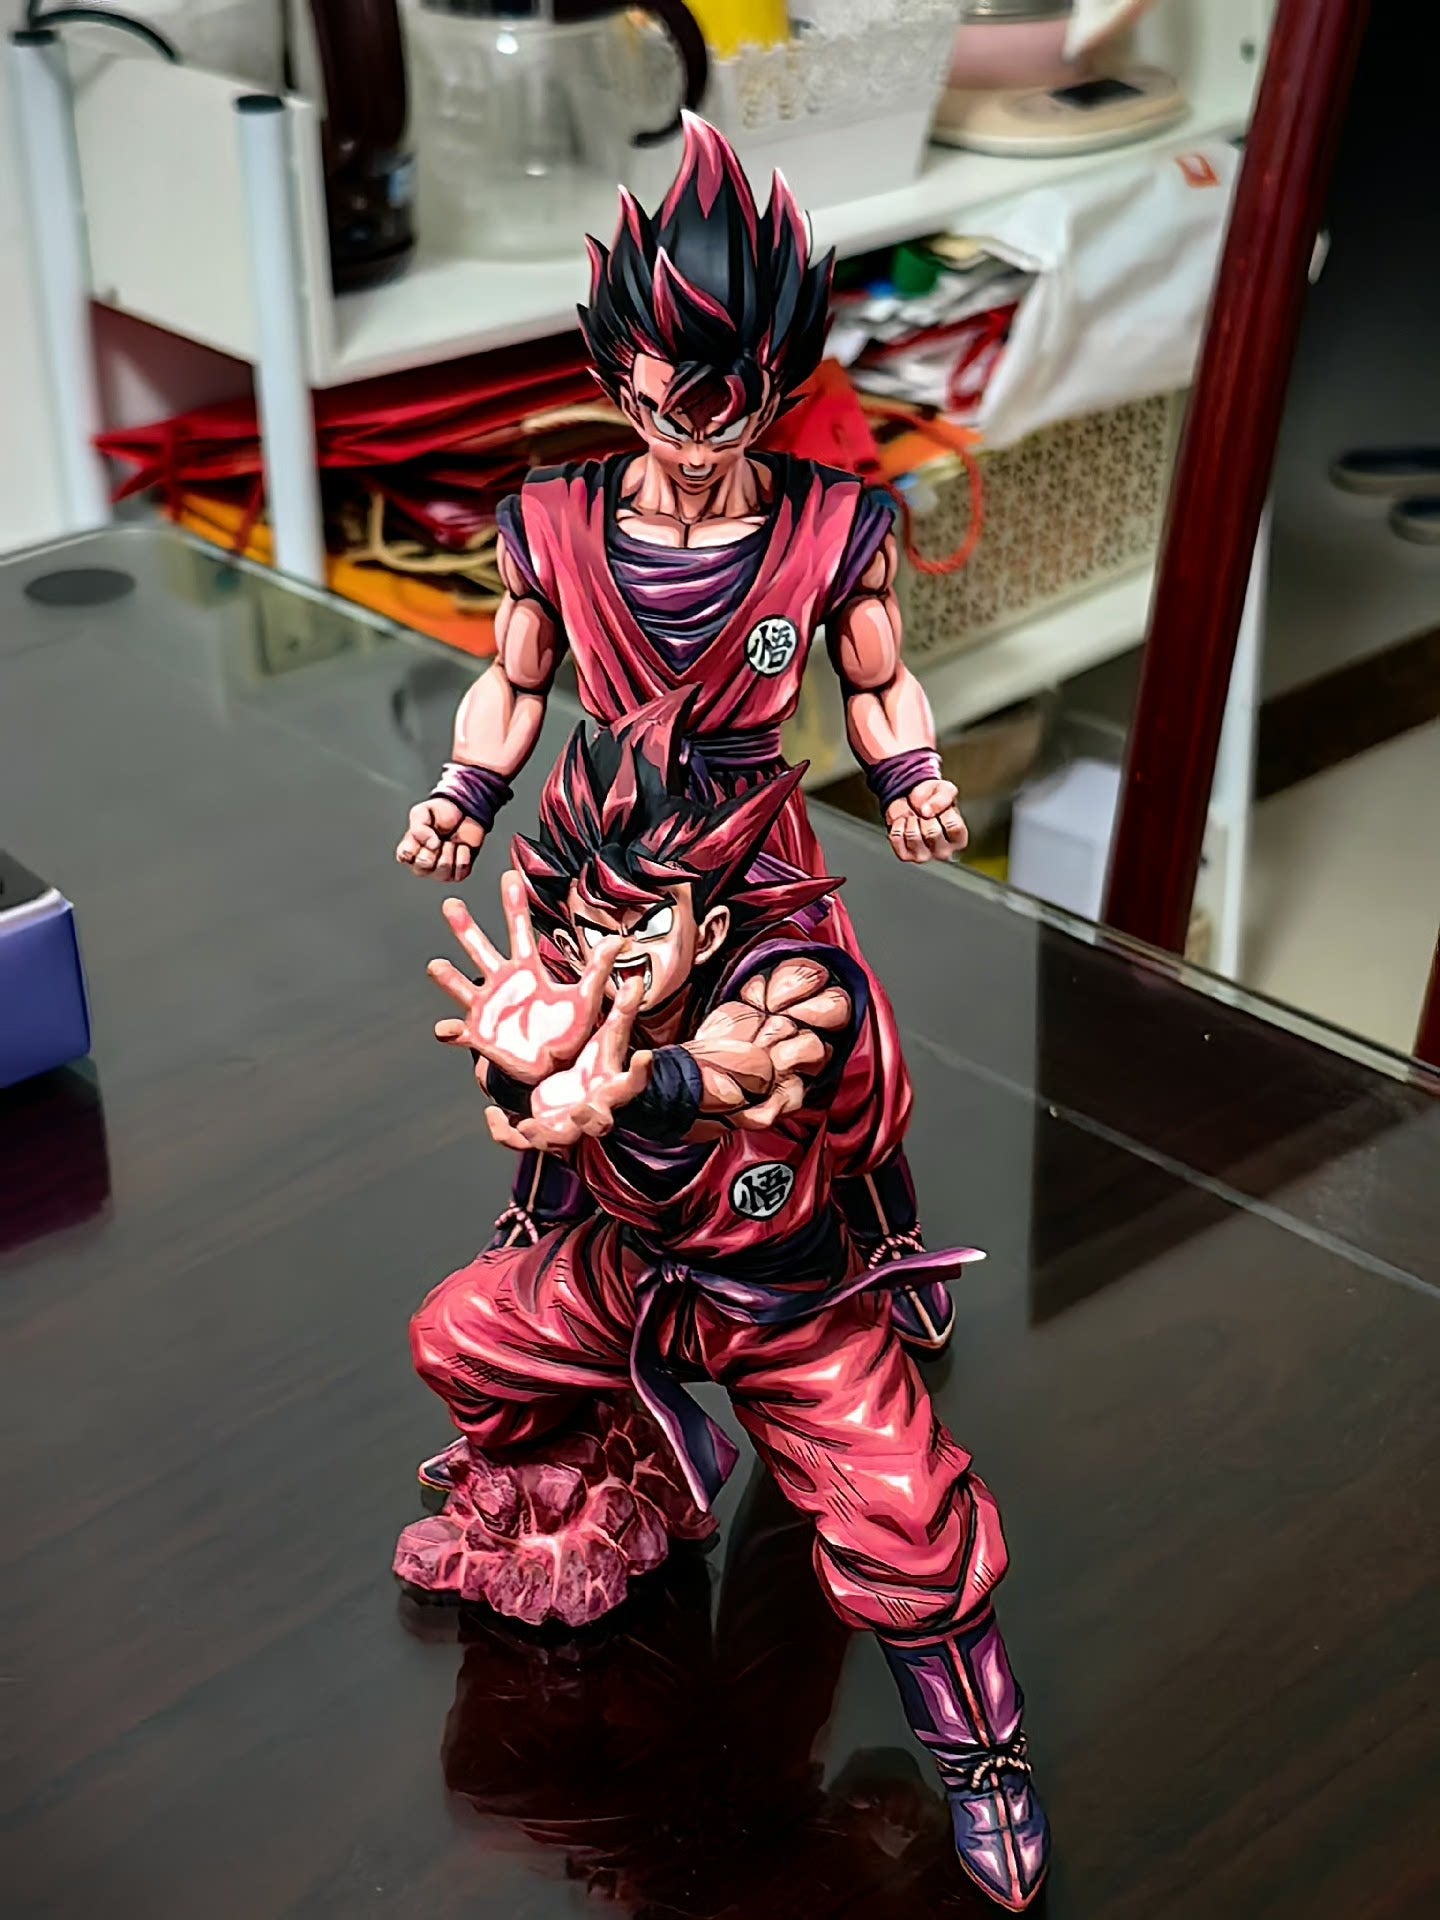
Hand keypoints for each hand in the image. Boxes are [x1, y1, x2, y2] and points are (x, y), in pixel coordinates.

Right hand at [397, 798, 486, 883]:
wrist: (465, 812)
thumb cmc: (440, 814)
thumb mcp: (423, 812)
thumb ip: (419, 827)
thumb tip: (430, 844)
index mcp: (409, 849)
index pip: (404, 856)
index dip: (416, 844)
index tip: (425, 831)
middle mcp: (422, 863)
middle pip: (423, 866)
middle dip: (434, 848)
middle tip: (439, 837)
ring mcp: (439, 871)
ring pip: (443, 869)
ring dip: (450, 850)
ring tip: (451, 841)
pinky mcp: (458, 874)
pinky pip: (460, 872)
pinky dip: (463, 856)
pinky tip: (461, 847)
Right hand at [429, 871, 623, 1086]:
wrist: (555, 1068)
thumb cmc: (568, 1032)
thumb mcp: (586, 998)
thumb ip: (598, 969)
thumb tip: (618, 940)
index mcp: (528, 971)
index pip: (519, 930)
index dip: (514, 904)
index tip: (508, 875)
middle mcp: (503, 984)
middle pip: (480, 949)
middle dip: (465, 928)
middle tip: (451, 904)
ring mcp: (488, 1008)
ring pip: (461, 986)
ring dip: (448, 977)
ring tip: (436, 965)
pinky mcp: (480, 1035)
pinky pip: (460, 1033)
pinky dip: (450, 1032)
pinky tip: (445, 1029)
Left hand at [486, 975, 650, 1152]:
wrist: (580, 1098)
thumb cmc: (596, 1068)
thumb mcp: (606, 1039)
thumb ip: (621, 1012)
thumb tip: (636, 979)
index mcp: (613, 1088)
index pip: (634, 1082)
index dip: (641, 1072)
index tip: (645, 1056)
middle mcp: (594, 1112)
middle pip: (599, 1124)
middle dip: (589, 1119)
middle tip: (579, 1109)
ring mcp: (568, 1127)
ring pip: (558, 1140)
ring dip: (543, 1136)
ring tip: (527, 1125)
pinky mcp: (541, 1132)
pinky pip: (521, 1142)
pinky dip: (505, 1133)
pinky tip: (492, 1114)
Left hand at [884, 778, 967, 862]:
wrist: (911, 801)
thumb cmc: (934, 799)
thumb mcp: (945, 790)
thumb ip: (942, 797)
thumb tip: (927, 811)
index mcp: (959, 839)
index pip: (953, 827)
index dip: (944, 812)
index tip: (940, 808)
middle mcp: (943, 852)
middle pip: (932, 833)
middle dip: (925, 816)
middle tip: (924, 813)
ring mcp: (924, 856)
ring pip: (913, 836)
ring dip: (910, 819)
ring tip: (914, 817)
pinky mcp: (905, 855)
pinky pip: (897, 837)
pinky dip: (897, 824)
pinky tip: (904, 822)